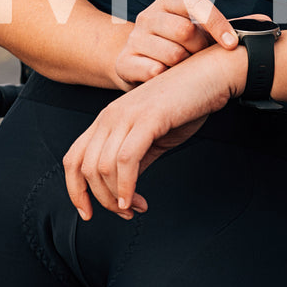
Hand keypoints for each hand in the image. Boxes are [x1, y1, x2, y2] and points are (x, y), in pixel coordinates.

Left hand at [65, 47, 248, 219]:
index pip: (74, 158)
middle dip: (101, 200)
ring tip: (134, 207)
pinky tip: (135, 198)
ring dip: (116, 197)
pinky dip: (126, 186)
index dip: (75, 190)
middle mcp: (110, 116)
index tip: (88, 212)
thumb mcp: (154, 135)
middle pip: (85, 168)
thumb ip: (136, 159)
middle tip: (123, 213)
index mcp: (108, 119)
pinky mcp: (148, 119)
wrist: (212, 74)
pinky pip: (126, 161)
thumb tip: (124, 187)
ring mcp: (127, 116)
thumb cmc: (188, 102)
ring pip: (103, 168)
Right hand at [113, 0, 239, 87]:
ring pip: (172, 55)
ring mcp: (134, 38)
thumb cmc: (176, 47)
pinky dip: (167, 80)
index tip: (231, 44)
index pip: (195, 3)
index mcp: (168, 3)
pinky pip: (154, 72)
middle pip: (185, 30)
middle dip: (199, 50)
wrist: (135, 64)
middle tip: (198, 59)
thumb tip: (266, 21)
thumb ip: (228, 28)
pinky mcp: (124, 62)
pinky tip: (167, 79)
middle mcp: (148, 16)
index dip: (216, 23)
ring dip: (184, 68)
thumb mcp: (198, 32)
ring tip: (182, 70)